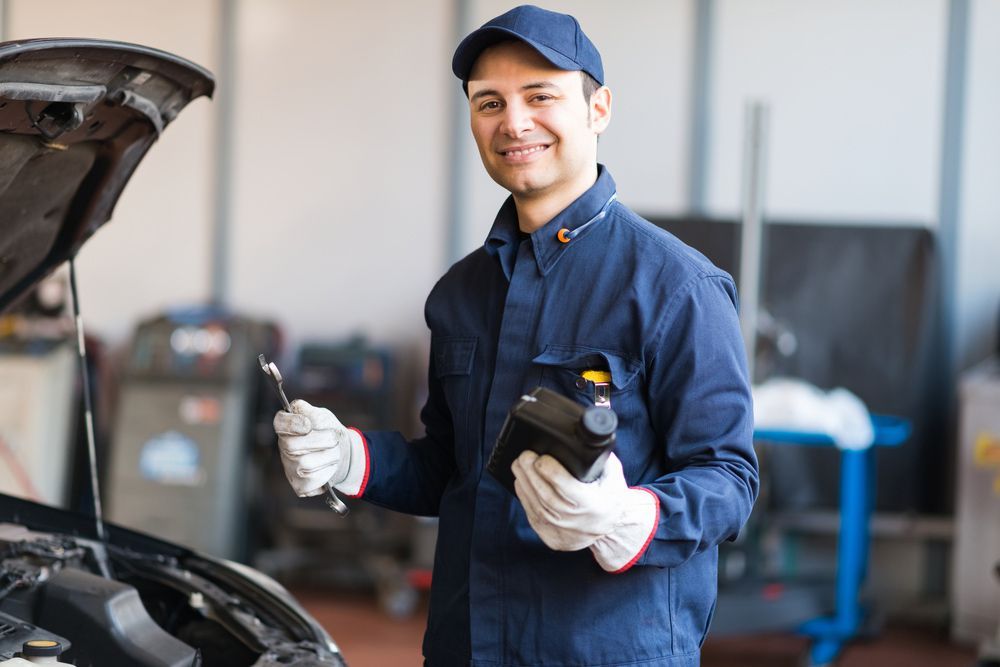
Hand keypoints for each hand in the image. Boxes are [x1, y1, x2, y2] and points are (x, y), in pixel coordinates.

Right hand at [273, 399, 352, 496]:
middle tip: (333, 439)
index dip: (292, 424)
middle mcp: (284, 448)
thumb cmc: (328, 431)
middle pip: (292, 446)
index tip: (307, 424)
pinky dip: (327, 473)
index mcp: (287, 428)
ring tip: (334, 453)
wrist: (344, 452)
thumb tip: (296, 408)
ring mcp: (290, 468)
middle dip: (320, 441)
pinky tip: (328, 467)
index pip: (279, 423)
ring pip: (306, 464)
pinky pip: (312, 481)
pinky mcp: (299, 485)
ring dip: (328, 457)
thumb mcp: (321, 416)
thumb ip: (309, 411)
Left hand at [512, 451, 658, 571]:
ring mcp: (561, 531)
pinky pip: (531, 514)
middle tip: (524, 455)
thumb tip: (586, 435)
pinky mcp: (550, 537)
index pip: (566, 488)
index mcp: (594, 504)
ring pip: (535, 505)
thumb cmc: (610, 498)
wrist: (609, 530)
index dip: (551, 471)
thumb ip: (601, 457)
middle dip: (530, 473)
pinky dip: (523, 496)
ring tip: (518, 464)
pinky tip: (521, 482)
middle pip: (546, 495)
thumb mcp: (614, 476)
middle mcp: (576, 521)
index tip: (541, 457)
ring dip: (523, 482)